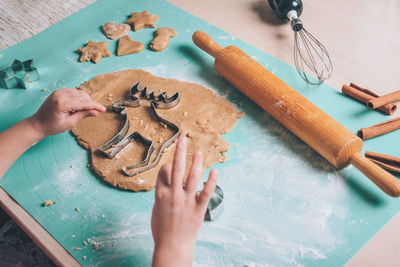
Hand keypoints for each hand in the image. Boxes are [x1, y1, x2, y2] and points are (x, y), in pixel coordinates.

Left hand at [28, 88, 105, 137]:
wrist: (38, 124)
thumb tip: (96, 112)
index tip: (103, 109)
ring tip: (87, 109)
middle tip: (96, 112)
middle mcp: (61, 95)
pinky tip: (80, 104)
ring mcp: (59, 91)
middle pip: (83, 96)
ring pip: (79, 92)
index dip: (95, 106)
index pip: (84, 103)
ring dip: (86, 100)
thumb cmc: (52, 126)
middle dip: (91, 103)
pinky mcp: (58, 91)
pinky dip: (79, 97)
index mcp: (63, 103)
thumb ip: (83, 115)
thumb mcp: (70, 123)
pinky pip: (73, 91)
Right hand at [151, 136, 217, 266]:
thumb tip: (165, 184)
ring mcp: (187, 201)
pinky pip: (206, 192)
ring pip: (192, 177)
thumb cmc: (161, 230)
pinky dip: (211, 181)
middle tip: (183, 139)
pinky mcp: (198, 209)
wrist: (172, 247)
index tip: (171, 164)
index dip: (168, 165)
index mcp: (161, 194)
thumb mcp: (156, 210)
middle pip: (176, 168)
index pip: (164, 172)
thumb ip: (161, 195)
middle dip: (180, 151)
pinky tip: (215, 171)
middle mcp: (174, 195)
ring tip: (199, 152)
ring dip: (196, 162)